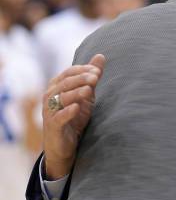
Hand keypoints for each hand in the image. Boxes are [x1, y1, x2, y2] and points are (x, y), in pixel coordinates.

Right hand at [42, 54, 105, 179]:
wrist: (65, 143)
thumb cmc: (74, 116)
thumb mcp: (86, 94)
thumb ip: (92, 76)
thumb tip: (101, 56)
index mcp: (57, 86)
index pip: (68, 72)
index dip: (82, 70)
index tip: (97, 70)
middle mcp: (50, 96)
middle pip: (65, 83)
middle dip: (81, 79)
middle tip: (96, 77)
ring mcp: (50, 111)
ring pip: (61, 98)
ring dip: (76, 93)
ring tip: (89, 90)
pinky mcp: (53, 126)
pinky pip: (59, 117)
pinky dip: (67, 112)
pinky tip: (76, 108)